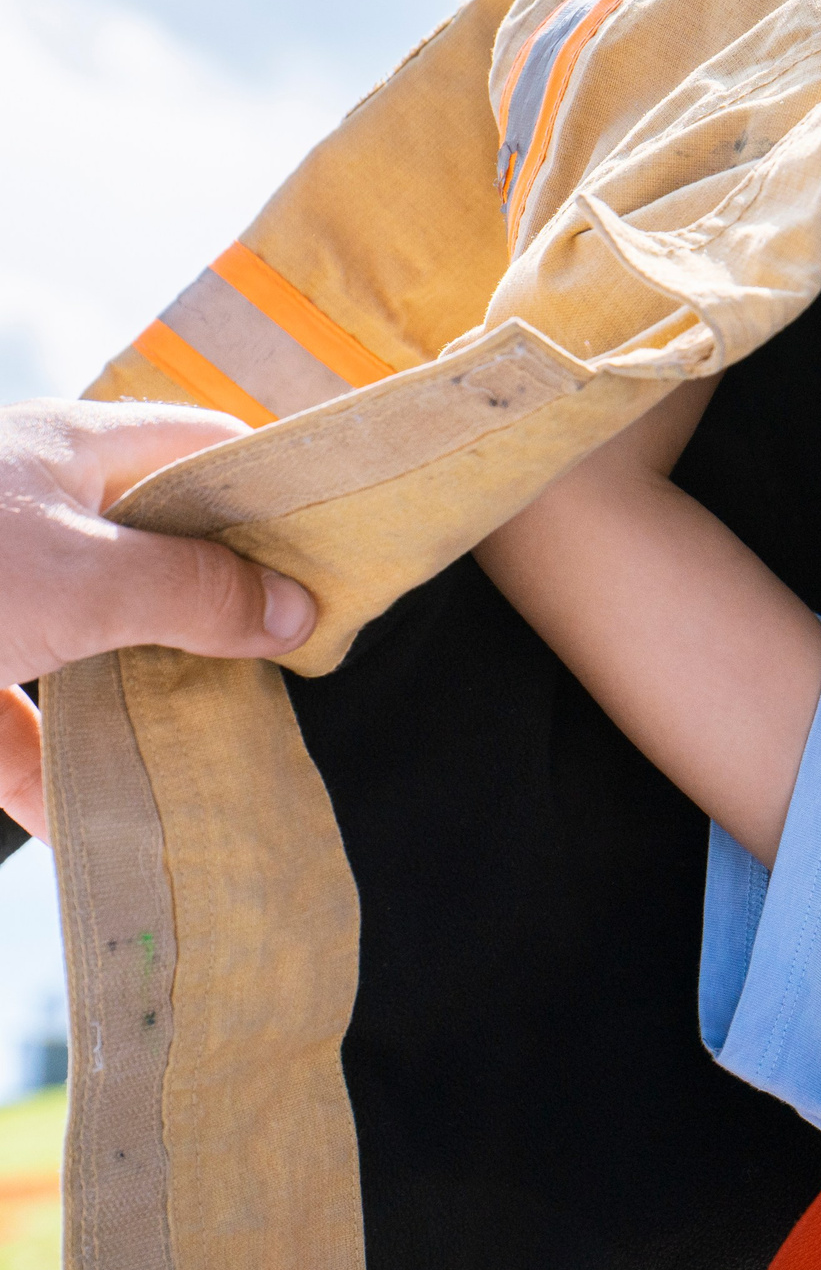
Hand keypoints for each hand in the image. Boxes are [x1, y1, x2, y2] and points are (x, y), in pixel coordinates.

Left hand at [0, 399, 316, 841]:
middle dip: (217, 617)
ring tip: (211, 756)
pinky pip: (11, 724)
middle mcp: (28, 512)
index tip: (339, 561)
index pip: (205, 445)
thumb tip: (300, 612)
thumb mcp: (85, 575)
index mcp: (72, 451)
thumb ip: (199, 593)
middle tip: (290, 673)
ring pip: (88, 645)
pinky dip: (48, 773)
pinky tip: (89, 823)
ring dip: (139, 704)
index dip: (276, 492)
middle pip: (152, 553)